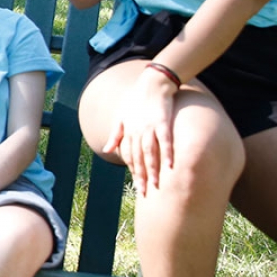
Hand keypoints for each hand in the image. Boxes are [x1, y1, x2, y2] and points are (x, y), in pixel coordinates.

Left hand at [102, 68, 177, 195]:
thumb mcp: (120, 116)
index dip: (133, 171)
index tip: (137, 185)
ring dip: (152, 170)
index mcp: (128, 132)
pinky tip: (170, 166)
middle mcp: (137, 132)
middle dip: (141, 176)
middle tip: (144, 193)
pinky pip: (165, 140)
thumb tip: (106, 149)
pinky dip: (167, 153)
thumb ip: (115, 134)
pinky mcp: (162, 122)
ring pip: (149, 153)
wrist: (151, 83)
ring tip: (156, 185)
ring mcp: (149, 127)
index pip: (129, 156)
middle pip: (138, 158)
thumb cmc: (136, 99)